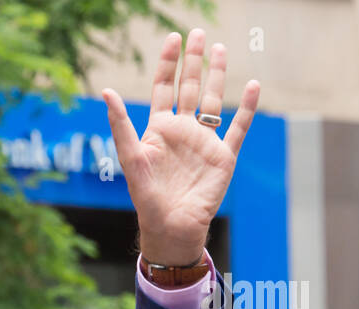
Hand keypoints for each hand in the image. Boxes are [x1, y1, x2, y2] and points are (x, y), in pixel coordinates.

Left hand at [102, 29, 260, 265]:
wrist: (171, 225)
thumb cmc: (147, 195)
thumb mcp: (130, 156)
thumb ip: (120, 123)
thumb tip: (105, 90)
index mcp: (159, 129)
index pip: (163, 88)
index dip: (167, 64)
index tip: (173, 39)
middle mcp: (182, 131)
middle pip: (189, 88)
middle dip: (193, 61)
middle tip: (198, 34)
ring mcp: (204, 142)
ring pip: (212, 101)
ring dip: (217, 76)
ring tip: (221, 49)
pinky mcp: (223, 156)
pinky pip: (238, 128)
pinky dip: (246, 108)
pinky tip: (253, 86)